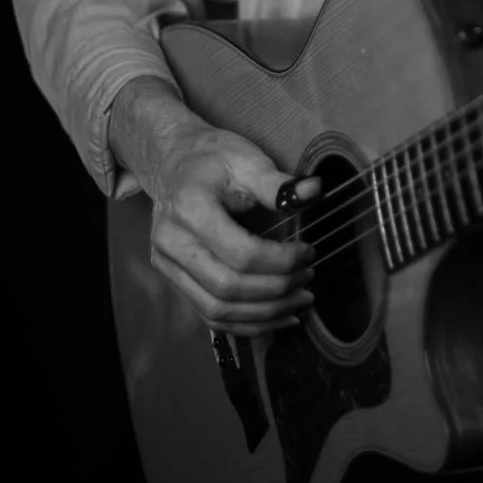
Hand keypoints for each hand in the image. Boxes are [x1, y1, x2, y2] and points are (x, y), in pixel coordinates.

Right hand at [110, 76, 321, 335]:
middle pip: (228, 288)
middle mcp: (171, 243)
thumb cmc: (212, 158)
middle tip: (309, 278)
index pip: (240, 253)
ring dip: (264, 313)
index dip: (281, 260)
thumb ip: (278, 183)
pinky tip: (277, 317)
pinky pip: (208, 315)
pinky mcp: (172, 279)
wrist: (174, 162)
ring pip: (216, 310)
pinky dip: (245, 323)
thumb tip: (315, 191)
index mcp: (189, 209)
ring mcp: (166, 265)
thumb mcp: (246, 159)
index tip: (308, 251)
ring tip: (300, 300)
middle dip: (277, 290)